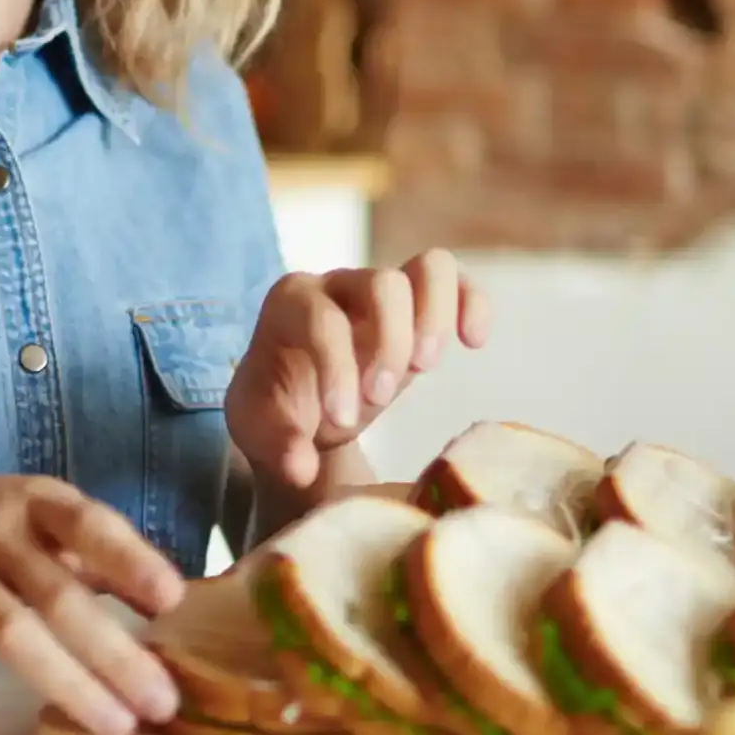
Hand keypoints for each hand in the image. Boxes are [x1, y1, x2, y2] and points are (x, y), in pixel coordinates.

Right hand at [0, 473, 184, 734]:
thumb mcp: (40, 516)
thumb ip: (98, 553)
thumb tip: (169, 600)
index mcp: (34, 502)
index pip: (88, 525)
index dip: (129, 560)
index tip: (172, 600)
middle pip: (58, 596)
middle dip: (113, 653)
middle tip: (160, 703)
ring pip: (9, 629)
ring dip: (64, 680)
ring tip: (112, 724)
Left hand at [225, 249, 486, 489]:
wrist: (298, 404)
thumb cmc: (277, 407)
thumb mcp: (261, 428)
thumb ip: (277, 445)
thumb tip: (301, 467)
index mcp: (290, 303)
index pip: (321, 320)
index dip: (337, 369)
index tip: (342, 420)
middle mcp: (338, 285)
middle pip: (381, 283)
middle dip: (390, 343)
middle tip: (380, 398)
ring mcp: (382, 290)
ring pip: (428, 268)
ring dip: (436, 317)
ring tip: (427, 367)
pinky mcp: (417, 305)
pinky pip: (454, 282)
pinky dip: (471, 303)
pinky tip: (474, 341)